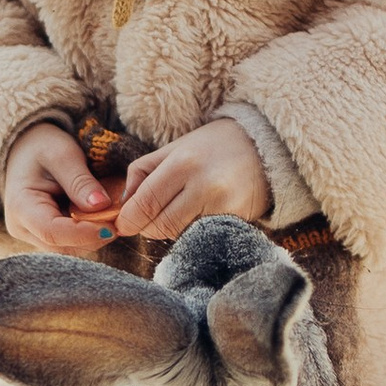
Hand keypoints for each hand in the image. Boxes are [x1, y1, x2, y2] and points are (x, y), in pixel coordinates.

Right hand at [2, 121, 120, 254]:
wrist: (27, 149)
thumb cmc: (42, 147)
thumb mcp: (62, 154)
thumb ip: (80, 181)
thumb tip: (102, 206)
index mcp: (20, 207)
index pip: (52, 232)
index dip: (83, 234)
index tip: (112, 227)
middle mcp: (23, 228)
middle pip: (63, 247)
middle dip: (94, 236)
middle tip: (120, 218)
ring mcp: (34, 235)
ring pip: (70, 249)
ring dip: (94, 236)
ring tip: (113, 215)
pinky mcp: (47, 237)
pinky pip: (72, 243)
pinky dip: (90, 232)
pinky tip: (102, 217)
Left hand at [112, 117, 269, 241]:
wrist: (264, 148)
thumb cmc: (212, 147)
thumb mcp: (172, 149)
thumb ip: (141, 174)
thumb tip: (123, 207)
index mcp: (182, 163)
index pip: (144, 204)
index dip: (127, 220)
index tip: (121, 225)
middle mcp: (203, 186)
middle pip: (159, 226)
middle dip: (147, 226)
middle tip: (150, 217)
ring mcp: (223, 207)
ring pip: (178, 235)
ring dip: (169, 229)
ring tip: (180, 209)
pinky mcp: (236, 222)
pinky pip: (199, 238)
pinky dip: (190, 233)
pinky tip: (197, 216)